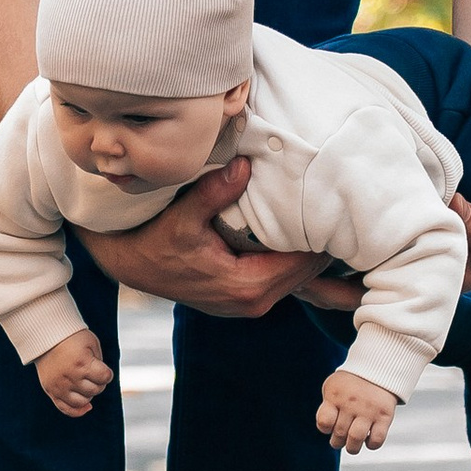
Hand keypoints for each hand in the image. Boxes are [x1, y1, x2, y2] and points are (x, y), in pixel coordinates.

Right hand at [34, 328, 114, 416]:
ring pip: (83, 401)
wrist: (45, 336)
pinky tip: (86, 407)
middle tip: (92, 373)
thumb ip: (99, 363)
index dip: (107, 373)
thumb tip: (102, 382)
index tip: (101, 367)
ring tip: (85, 384)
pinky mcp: (50, 390)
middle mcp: (70, 376)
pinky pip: (66, 409)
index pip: (105, 377)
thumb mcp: (92, 344)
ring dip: (89, 394)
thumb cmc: (72, 338)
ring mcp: (59, 385)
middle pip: (95, 390)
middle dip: (98, 383)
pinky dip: (78, 411)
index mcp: (82, 362)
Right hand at [83, 157, 328, 317]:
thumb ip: (215, 192)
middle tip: (337, 204)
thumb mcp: (183, 216)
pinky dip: (295, 258)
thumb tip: (244, 165)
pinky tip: (301, 232)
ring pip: (299, 277)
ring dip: (310, 250)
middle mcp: (254, 302)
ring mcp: (251, 304)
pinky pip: (285, 279)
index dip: (320, 234)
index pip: (302, 262)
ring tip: (324, 214)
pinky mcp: (247, 299)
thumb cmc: (156, 242)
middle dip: (322, 242)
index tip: (332, 204)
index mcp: (246, 286)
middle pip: (308, 272)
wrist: (134, 265)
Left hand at [317, 370, 399, 455]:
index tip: (330, 426)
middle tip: (341, 439)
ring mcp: (368, 410)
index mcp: (335, 396)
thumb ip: (327, 408)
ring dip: (352, 447)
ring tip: (352, 445)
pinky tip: (368, 439)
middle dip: (338, 442)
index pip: (324, 422)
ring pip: (356, 439)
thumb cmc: (351, 383)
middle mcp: (351, 403)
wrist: (379, 368)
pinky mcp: (385, 416)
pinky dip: (371, 445)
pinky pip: (376, 440)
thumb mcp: (333, 388)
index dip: (325, 429)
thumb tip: (328, 431)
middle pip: (339, 434)